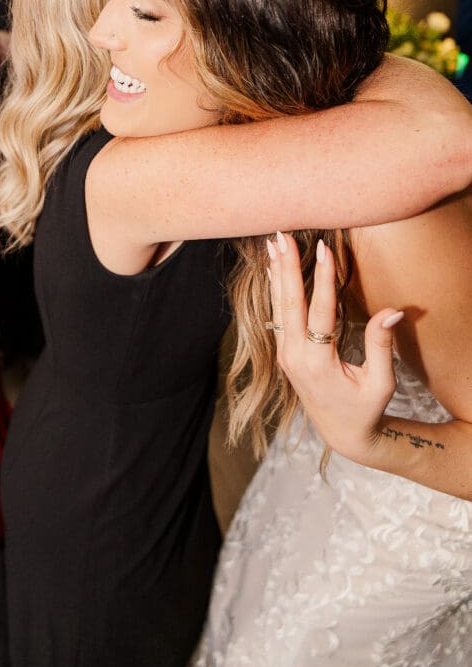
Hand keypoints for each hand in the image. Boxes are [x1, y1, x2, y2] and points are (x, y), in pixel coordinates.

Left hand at [268, 232, 402, 463]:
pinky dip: (276, 288)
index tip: (324, 249)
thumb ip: (381, 345)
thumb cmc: (366, 408)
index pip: (320, 312)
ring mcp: (285, 354)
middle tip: (283, 234)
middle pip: (290, 303)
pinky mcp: (284, 352)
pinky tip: (273, 268)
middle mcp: (295, 356)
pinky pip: (279, 314)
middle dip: (287, 266)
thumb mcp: (380, 381)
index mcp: (318, 363)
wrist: (341, 433)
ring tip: (274, 242)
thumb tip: (392, 311)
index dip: (323, 279)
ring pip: (280, 306)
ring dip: (277, 272)